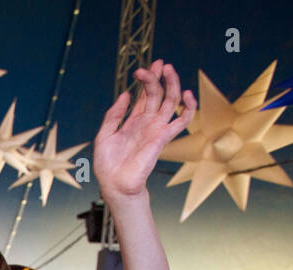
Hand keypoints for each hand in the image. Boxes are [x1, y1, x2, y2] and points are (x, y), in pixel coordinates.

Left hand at [93, 60, 195, 200]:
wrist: (115, 184)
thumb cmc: (108, 164)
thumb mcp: (104, 135)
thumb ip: (113, 115)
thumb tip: (125, 95)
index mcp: (133, 120)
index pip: (144, 96)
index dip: (147, 80)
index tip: (144, 68)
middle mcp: (148, 122)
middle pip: (158, 94)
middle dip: (158, 77)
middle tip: (158, 63)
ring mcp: (157, 128)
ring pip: (171, 101)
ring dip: (172, 84)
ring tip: (168, 69)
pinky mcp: (163, 137)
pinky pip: (183, 120)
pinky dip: (188, 107)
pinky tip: (186, 94)